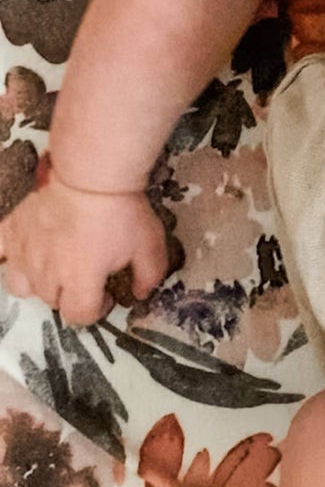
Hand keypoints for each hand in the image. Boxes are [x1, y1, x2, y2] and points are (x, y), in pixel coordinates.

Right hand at [0, 177, 168, 327]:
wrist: (89, 172)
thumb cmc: (120, 210)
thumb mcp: (149, 244)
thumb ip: (149, 275)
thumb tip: (141, 293)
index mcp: (80, 282)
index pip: (80, 315)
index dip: (97, 311)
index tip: (108, 295)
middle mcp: (46, 274)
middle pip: (52, 301)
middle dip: (71, 295)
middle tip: (86, 275)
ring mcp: (23, 253)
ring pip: (20, 286)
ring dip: (39, 284)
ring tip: (55, 267)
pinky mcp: (9, 230)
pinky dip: (8, 258)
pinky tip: (24, 250)